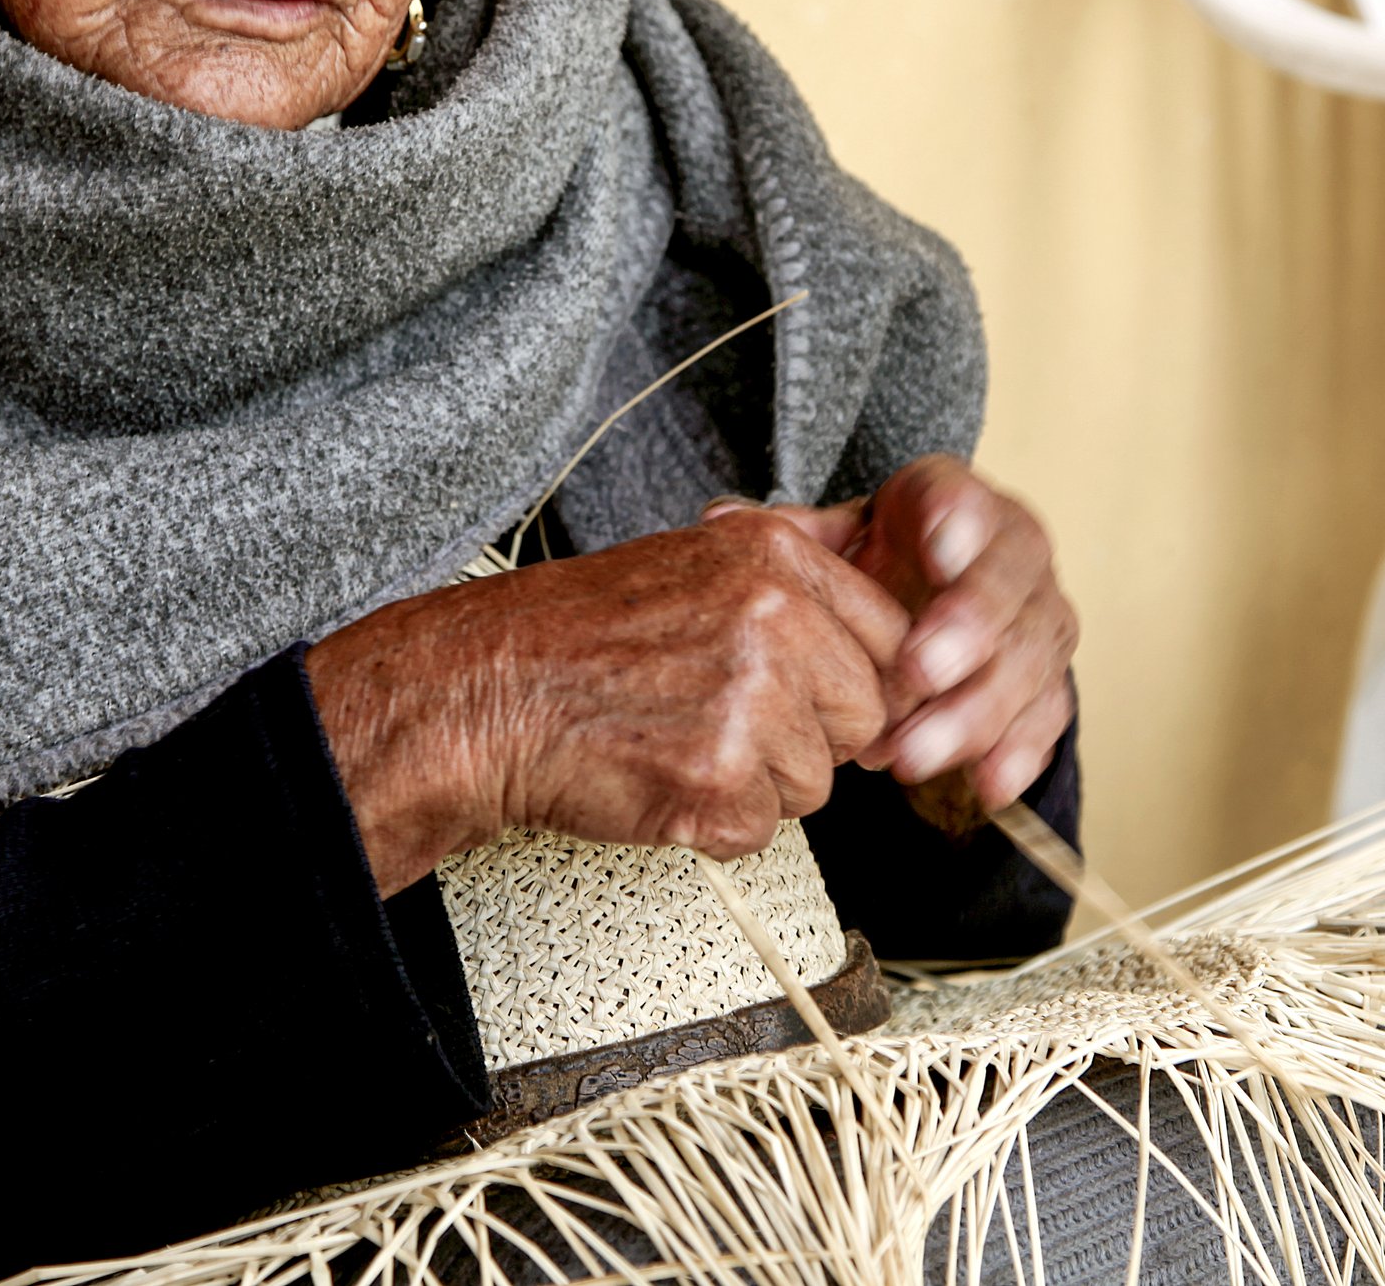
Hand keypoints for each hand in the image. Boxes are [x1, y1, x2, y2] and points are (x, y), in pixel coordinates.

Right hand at [304, 512, 911, 894]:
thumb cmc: (584, 635)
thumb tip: (894, 626)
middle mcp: (774, 619)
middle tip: (727, 719)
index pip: (891, 637)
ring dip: (759, 781)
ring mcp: (750, 701)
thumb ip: (795, 579)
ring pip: (818, 780)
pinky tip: (661, 777)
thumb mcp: (696, 561)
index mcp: (775, 556)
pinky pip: (765, 828)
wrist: (490, 694)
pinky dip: (715, 821)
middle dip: (812, 735)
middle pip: (867, 715)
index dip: (857, 681)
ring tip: (680, 740)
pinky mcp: (720, 780)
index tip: (818, 696)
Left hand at [715, 456, 1076, 817]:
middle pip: (1006, 587)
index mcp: (953, 501)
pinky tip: (984, 783)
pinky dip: (1017, 752)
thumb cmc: (871, 567)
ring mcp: (1038, 617)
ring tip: (914, 752)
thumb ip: (790, 536)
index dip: (957, 526)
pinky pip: (1047, 715)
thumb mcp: (832, 543)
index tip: (936, 554)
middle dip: (969, 630)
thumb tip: (722, 520)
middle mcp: (1012, 554)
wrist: (925, 601)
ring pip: (1027, 659)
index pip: (964, 500)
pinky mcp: (1047, 678)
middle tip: (920, 671)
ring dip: (976, 711)